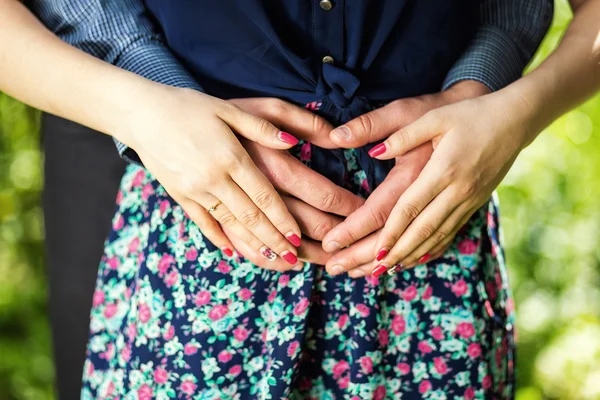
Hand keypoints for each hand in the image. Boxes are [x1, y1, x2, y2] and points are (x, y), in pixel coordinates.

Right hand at [125, 88, 303, 268]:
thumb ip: (261, 128)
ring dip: (252, 243)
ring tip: (271, 258)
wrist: (141, 113)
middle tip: (292, 257)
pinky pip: (202, 222)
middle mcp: (214, 178)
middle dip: (273, 239)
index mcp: (231, 157)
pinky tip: (232, 250)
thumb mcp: (227, 110)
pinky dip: (218, 237)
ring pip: (229, 223)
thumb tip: (292, 142)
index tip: (296, 236)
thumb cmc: (188, 107)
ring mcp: (195, 190)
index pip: (264, 196)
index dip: (282, 219)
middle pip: (250, 216)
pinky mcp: (179, 195)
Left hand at [368, 89, 529, 275]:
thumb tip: (375, 151)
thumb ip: (404, 136)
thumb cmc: (472, 115)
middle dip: (397, 252)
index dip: (391, 231)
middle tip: (375, 269)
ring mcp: (469, 199)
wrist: (516, 120)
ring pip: (438, 235)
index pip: (411, 207)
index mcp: (443, 170)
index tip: (374, 250)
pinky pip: (452, 231)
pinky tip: (420, 257)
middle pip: (422, 229)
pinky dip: (434, 247)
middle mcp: (457, 190)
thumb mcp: (436, 117)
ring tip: (391, 269)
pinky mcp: (476, 202)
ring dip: (414, 254)